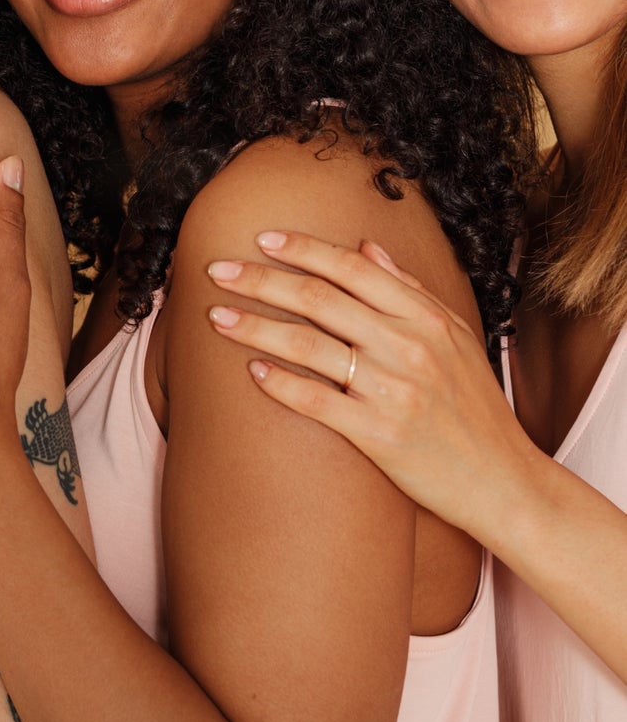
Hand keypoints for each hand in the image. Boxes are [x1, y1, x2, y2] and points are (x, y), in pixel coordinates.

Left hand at [205, 230, 536, 542]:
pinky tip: (252, 370)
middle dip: (259, 279)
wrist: (505, 483)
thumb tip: (364, 245)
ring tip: (217, 316)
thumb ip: (408, 288)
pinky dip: (280, 383)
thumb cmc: (474, 407)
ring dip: (254, 326)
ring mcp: (393, 390)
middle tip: (216, 269)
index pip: (350, 267)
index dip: (301, 248)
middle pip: (317, 297)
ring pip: (307, 344)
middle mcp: (407, 345)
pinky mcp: (380, 435)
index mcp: (424, 316)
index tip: (260, 239)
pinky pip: (317, 401)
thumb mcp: (454, 336)